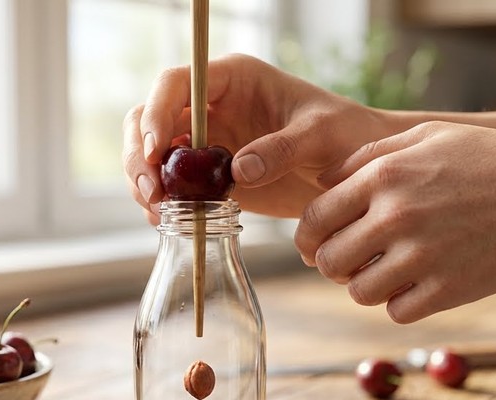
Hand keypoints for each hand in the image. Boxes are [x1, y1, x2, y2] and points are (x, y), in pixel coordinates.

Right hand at [123, 54, 386, 222]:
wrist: (353, 172)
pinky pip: (171, 186)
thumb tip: (238, 171)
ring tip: (160, 214)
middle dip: (142, 155)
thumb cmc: (344, 135)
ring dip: (145, 182)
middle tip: (152, 192)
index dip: (158, 113)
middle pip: (149, 119)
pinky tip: (170, 223)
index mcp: (232, 79)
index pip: (177, 83)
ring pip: (152, 155)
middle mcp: (210, 107)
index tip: (159, 150)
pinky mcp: (207, 178)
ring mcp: (205, 143)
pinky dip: (162, 204)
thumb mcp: (321, 135)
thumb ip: (282, 148)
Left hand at [294, 121, 495, 322]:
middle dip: (332, 264)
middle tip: (350, 262)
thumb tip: (322, 181)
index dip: (308, 237)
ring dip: (365, 286)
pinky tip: (416, 286)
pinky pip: (396, 311)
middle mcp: (396, 216)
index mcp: (385, 176)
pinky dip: (400, 303)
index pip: (315, 219)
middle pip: (329, 260)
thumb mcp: (429, 136)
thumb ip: (370, 155)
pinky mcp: (448, 291)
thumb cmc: (492, 159)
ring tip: (385, 273)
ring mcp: (422, 256)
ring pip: (358, 291)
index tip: (315, 244)